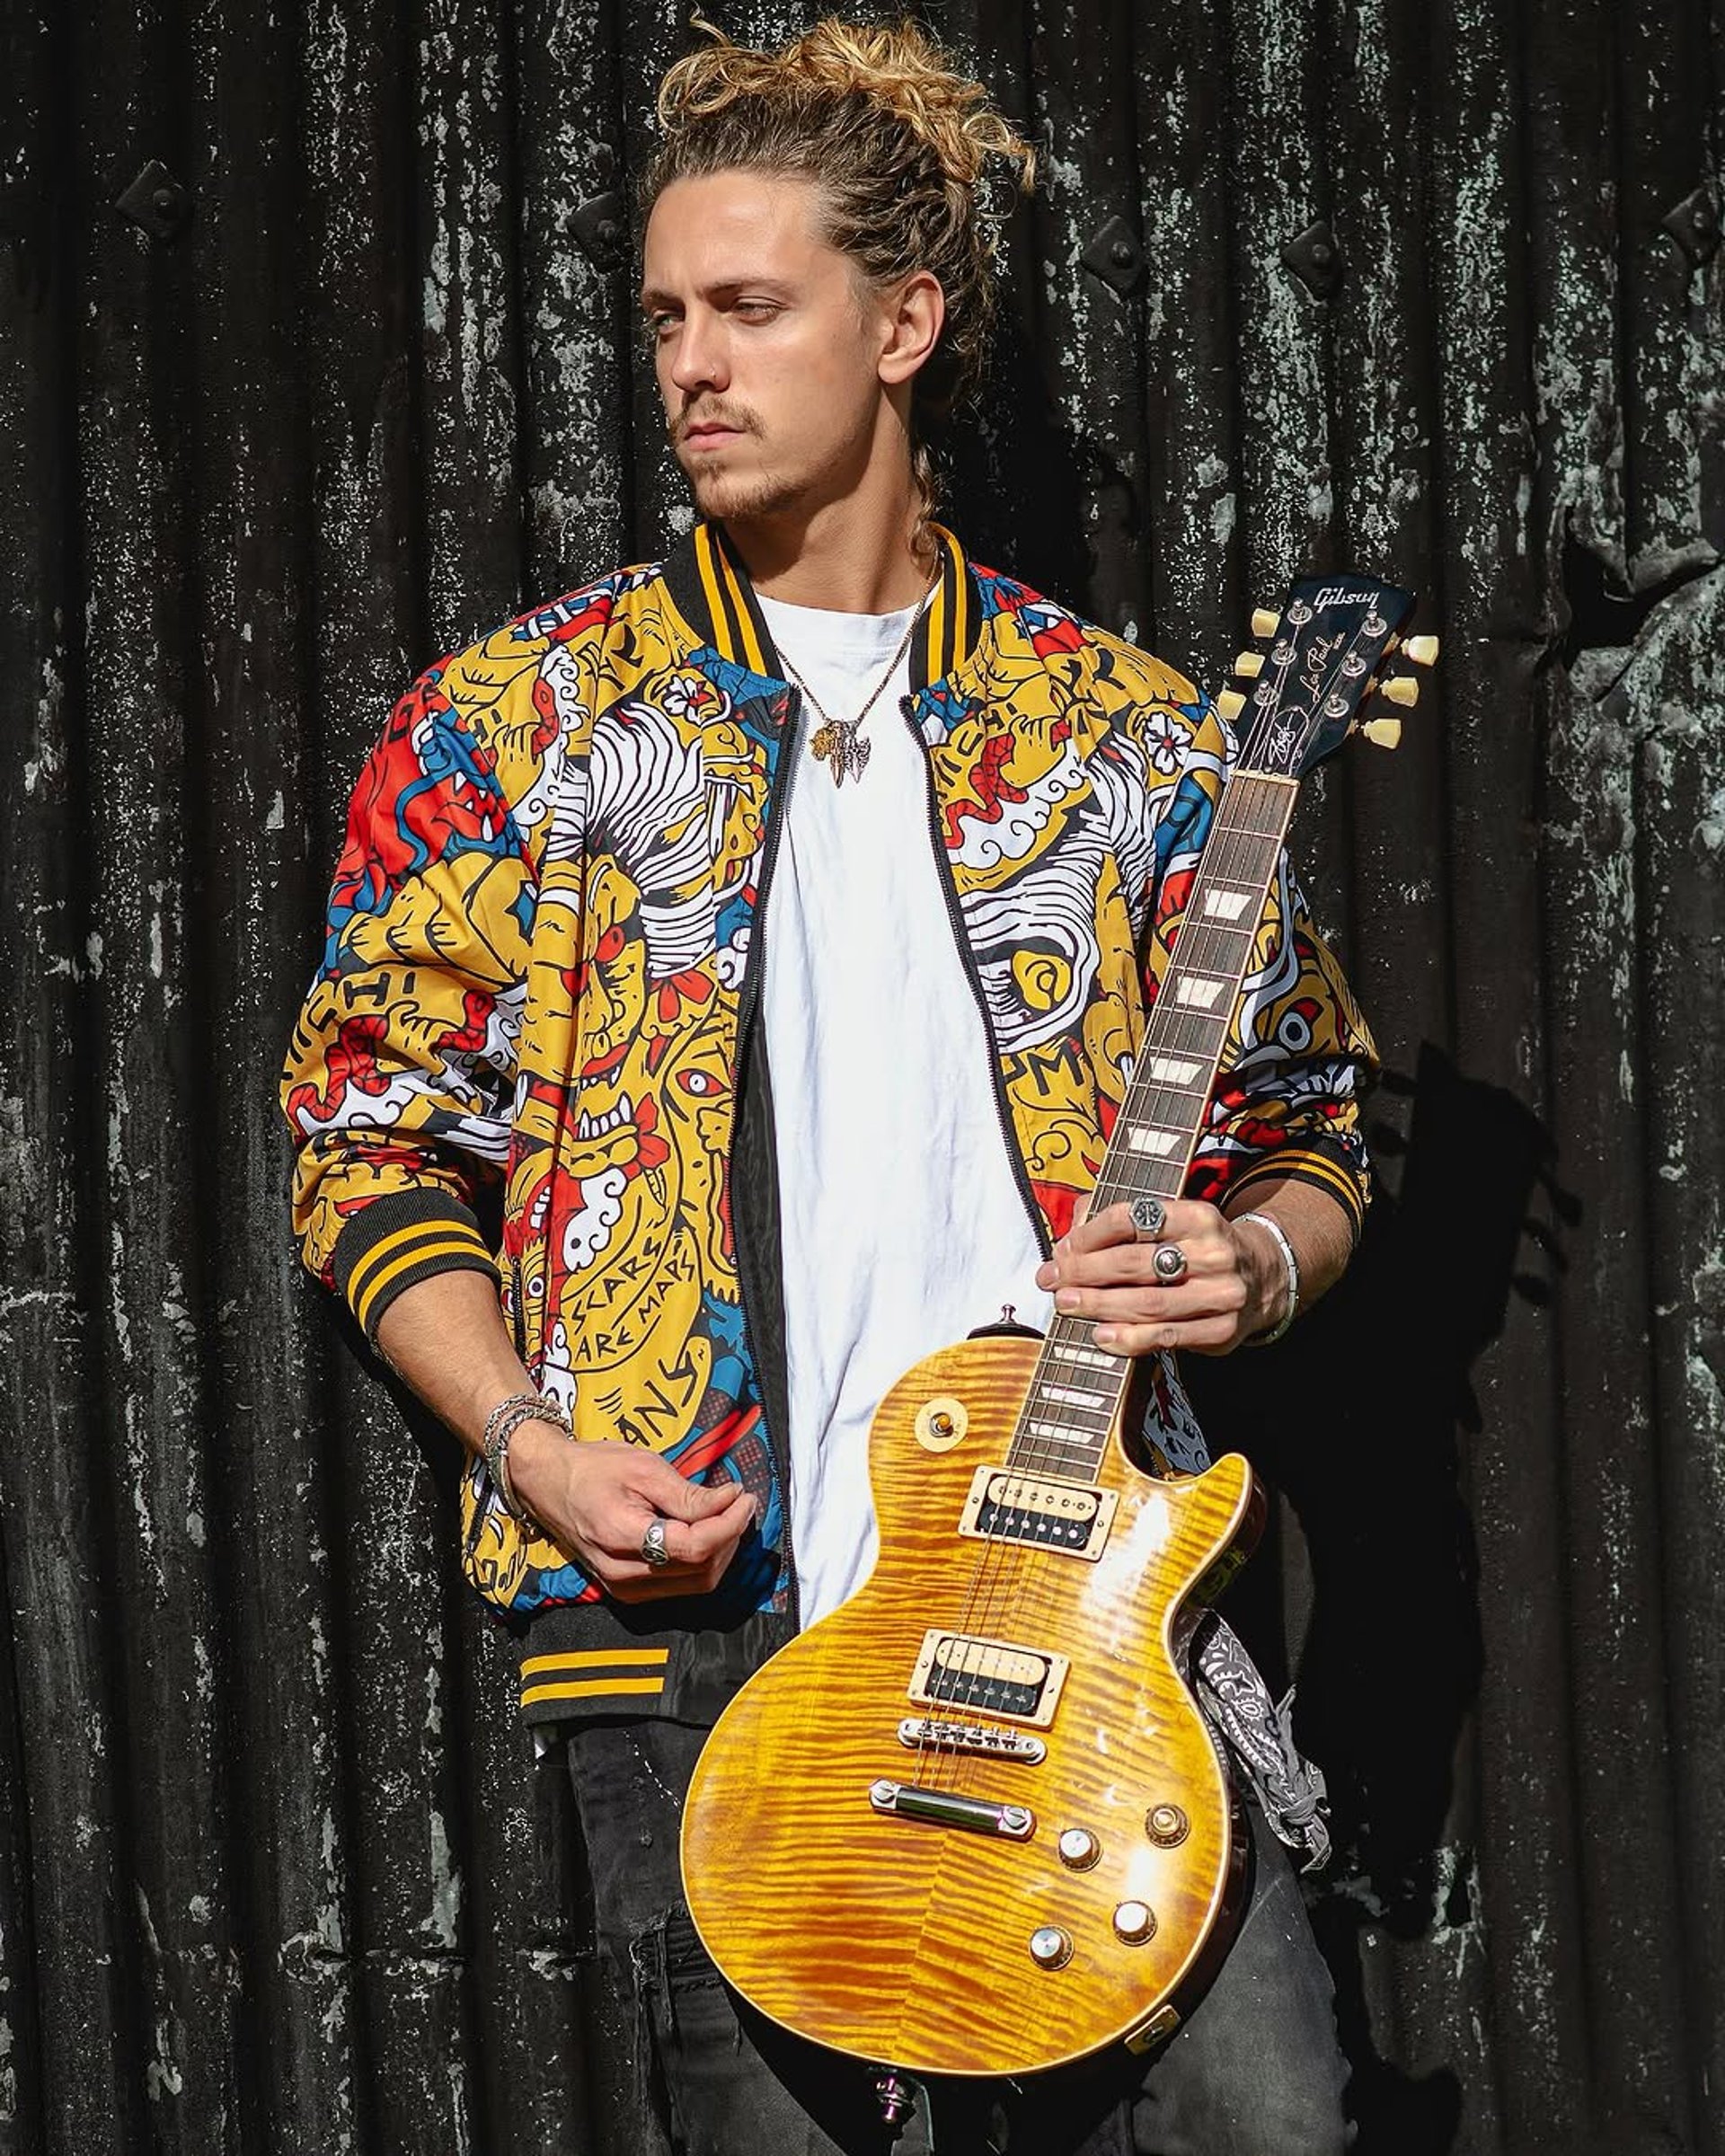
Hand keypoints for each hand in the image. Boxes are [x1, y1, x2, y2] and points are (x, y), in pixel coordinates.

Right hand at [507, 1423, 759, 1602]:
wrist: (549, 1484)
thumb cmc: (593, 1468)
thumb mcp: (642, 1468)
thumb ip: (687, 1494)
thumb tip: (731, 1501)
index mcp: (622, 1538)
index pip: (694, 1547)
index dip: (728, 1523)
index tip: (745, 1496)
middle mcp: (623, 1574)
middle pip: (700, 1570)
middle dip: (730, 1536)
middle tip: (740, 1502)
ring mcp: (624, 1588)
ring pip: (695, 1584)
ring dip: (721, 1551)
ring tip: (728, 1516)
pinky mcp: (628, 1590)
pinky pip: (680, 1586)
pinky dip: (702, 1562)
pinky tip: (707, 1534)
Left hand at [1034, 1197, 1282, 1357]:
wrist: (1263, 1278)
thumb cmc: (1195, 1248)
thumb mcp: (1172, 1221)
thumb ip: (1121, 1222)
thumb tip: (1070, 1238)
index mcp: (1198, 1215)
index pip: (1133, 1217)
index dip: (1090, 1234)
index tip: (1063, 1249)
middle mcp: (1215, 1252)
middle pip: (1135, 1262)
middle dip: (1085, 1272)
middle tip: (1051, 1280)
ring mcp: (1223, 1294)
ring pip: (1149, 1303)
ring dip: (1099, 1306)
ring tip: (1067, 1305)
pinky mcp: (1223, 1331)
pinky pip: (1167, 1337)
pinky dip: (1130, 1339)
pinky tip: (1101, 1336)